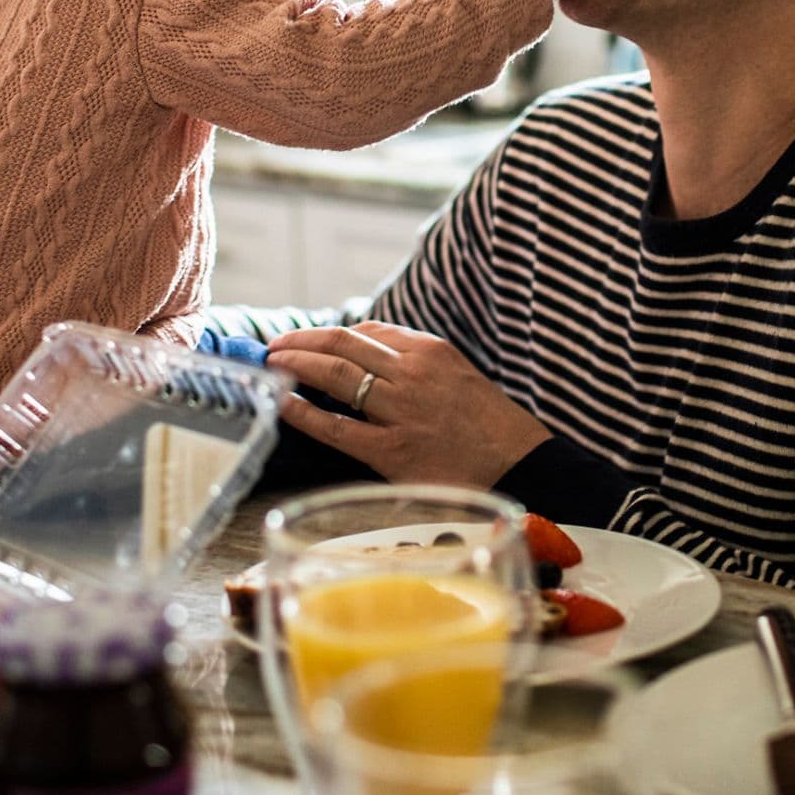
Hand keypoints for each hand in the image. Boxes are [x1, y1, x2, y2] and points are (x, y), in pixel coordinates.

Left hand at [265, 320, 552, 487]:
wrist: (522, 464)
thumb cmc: (489, 424)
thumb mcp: (457, 374)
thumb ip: (415, 363)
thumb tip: (367, 357)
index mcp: (429, 350)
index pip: (367, 331)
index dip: (329, 334)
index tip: (308, 339)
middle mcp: (412, 373)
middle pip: (343, 344)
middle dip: (302, 341)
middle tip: (274, 346)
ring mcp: (401, 410)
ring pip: (335, 374)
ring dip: (296, 365)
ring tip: (271, 365)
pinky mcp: (393, 450)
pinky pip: (337, 427)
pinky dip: (305, 412)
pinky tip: (283, 404)